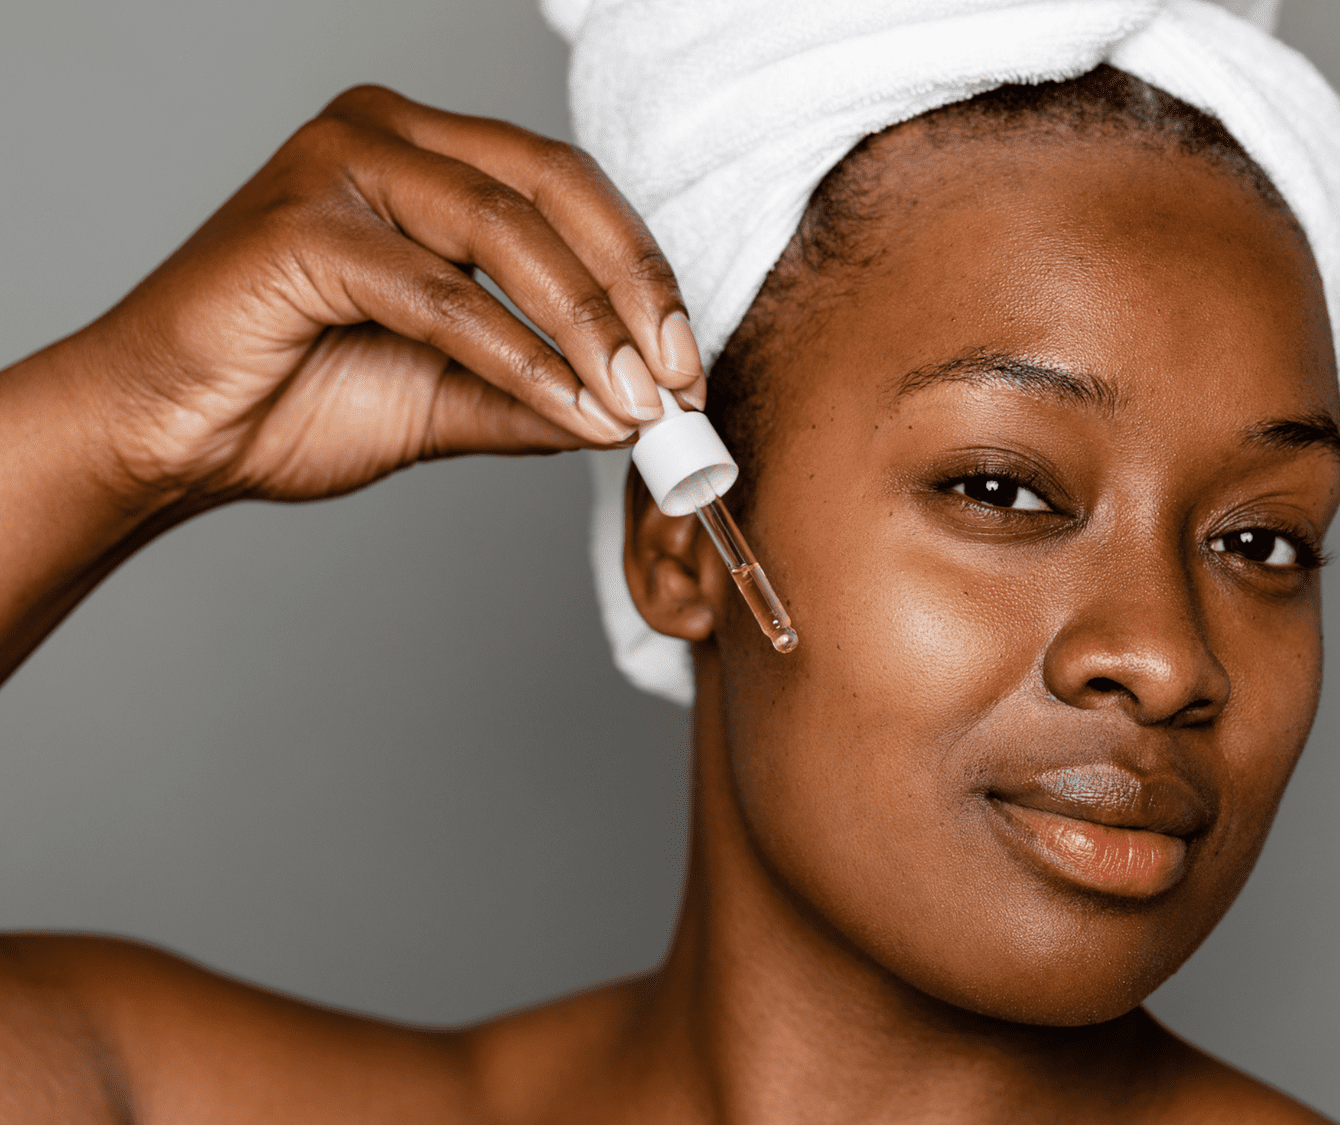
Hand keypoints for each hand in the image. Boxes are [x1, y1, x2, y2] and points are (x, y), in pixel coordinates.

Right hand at [76, 84, 706, 506]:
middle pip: (552, 190)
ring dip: (587, 328)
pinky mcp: (301, 226)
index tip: (689, 363)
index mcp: (424, 156)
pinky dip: (519, 356)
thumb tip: (635, 413)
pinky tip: (571, 406)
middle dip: (631, 292)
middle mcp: (384, 136)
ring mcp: (337, 166)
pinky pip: (441, 293)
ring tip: (637, 407)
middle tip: (679, 381)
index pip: (566, 191)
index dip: (640, 273)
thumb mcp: (449, 397)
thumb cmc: (290, 400)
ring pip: (505, 234)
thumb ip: (538, 392)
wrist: (168, 438)